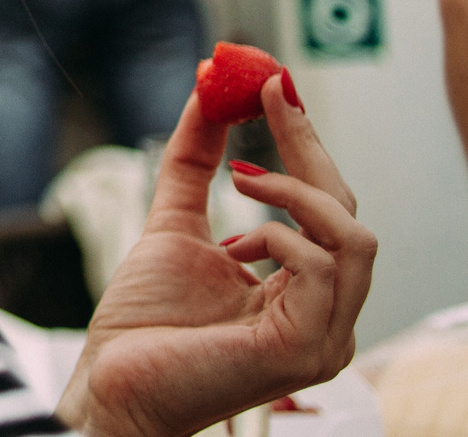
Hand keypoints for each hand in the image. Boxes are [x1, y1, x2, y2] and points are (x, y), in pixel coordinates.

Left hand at [54, 78, 374, 436]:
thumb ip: (193, 165)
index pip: (326, 205)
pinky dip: (283, 237)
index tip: (272, 82)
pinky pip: (323, 270)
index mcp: (301, 288)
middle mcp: (325, 314)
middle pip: (350, 212)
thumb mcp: (173, 225)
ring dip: (299, 192)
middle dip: (308, 145)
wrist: (111, 385)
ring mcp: (324, 336)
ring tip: (243, 181)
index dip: (304, 140)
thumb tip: (207, 94)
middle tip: (266, 93)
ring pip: (356, 239)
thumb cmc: (143, 324)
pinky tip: (238, 243)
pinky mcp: (306, 350)